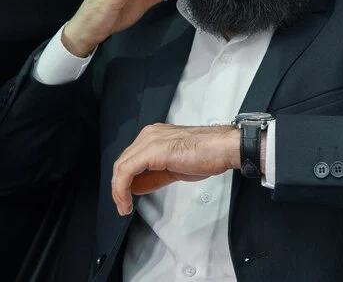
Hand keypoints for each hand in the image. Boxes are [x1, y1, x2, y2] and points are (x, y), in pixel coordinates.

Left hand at [111, 123, 239, 215]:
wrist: (224, 148)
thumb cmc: (208, 154)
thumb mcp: (175, 168)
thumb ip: (154, 176)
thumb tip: (138, 186)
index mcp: (155, 136)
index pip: (129, 159)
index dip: (123, 181)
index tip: (126, 199)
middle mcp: (149, 135)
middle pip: (122, 162)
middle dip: (118, 188)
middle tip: (123, 205)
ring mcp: (150, 141)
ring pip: (121, 167)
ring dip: (118, 190)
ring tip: (124, 206)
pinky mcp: (153, 151)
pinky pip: (126, 171)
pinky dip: (121, 188)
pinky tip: (126, 200)